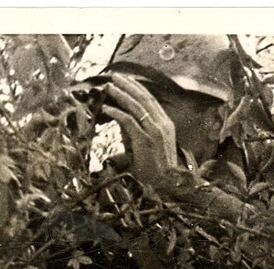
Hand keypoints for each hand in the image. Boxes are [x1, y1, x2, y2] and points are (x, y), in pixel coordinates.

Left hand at [100, 74, 187, 196]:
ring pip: (136, 107)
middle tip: (114, 76)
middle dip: (128, 85)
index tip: (125, 80)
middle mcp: (163, 125)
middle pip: (144, 98)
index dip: (137, 88)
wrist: (166, 186)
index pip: (151, 100)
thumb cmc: (155, 170)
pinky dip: (117, 113)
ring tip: (109, 87)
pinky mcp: (146, 140)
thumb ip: (135, 131)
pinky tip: (107, 109)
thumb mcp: (146, 146)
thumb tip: (121, 118)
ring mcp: (155, 132)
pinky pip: (129, 121)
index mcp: (166, 125)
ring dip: (121, 95)